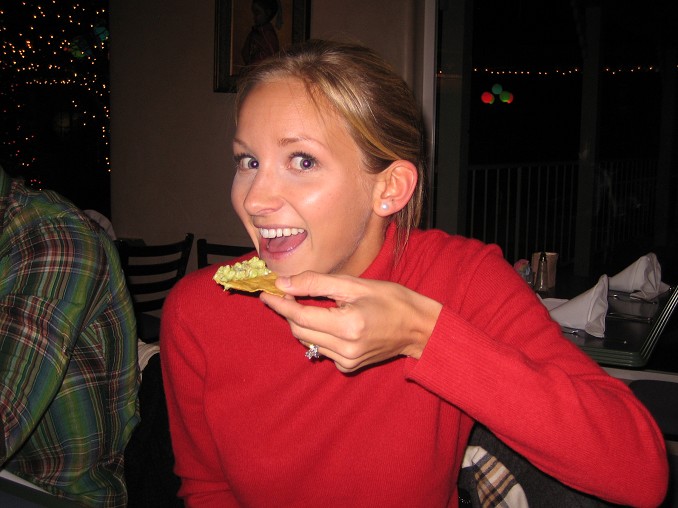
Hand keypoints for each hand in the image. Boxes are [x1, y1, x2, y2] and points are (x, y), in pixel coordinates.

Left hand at [259, 271, 441, 372]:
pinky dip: (319, 334)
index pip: (300, 316)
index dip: (280, 304)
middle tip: (290, 292)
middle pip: (299, 330)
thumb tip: (283, 283)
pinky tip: (333, 321)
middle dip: (290, 311)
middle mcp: (345, 348)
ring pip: (308, 340)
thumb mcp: (354, 284)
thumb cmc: (391, 299)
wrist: (418, 328)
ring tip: (316, 304)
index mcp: (348, 325)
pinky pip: (321, 349)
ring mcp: (347, 361)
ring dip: (304, 322)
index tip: (267, 292)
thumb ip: (315, 283)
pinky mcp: (348, 367)